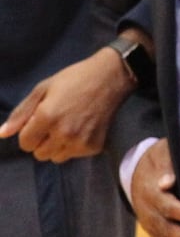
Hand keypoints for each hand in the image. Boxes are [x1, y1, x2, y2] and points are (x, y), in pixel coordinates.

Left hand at [0, 49, 135, 161]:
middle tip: (54, 123)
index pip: (25, 144)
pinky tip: (82, 129)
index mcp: (47, 117)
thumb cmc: (73, 79)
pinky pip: (74, 156)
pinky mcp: (94, 146)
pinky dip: (74, 146)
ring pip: (56, 158)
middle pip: (39, 154)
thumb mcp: (42, 89)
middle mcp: (63, 133)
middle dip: (42, 141)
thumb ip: (21, 113)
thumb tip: (1, 134)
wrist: (111, 78)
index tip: (39, 121)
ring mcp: (80, 142)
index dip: (28, 133)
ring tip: (68, 127)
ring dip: (57, 146)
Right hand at [129, 140, 179, 236]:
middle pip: (167, 228)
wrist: (136, 171)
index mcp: (151, 193)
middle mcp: (148, 211)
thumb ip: (167, 166)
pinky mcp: (152, 230)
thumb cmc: (157, 160)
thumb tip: (168, 180)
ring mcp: (149, 223)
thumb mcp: (162, 155)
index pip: (169, 206)